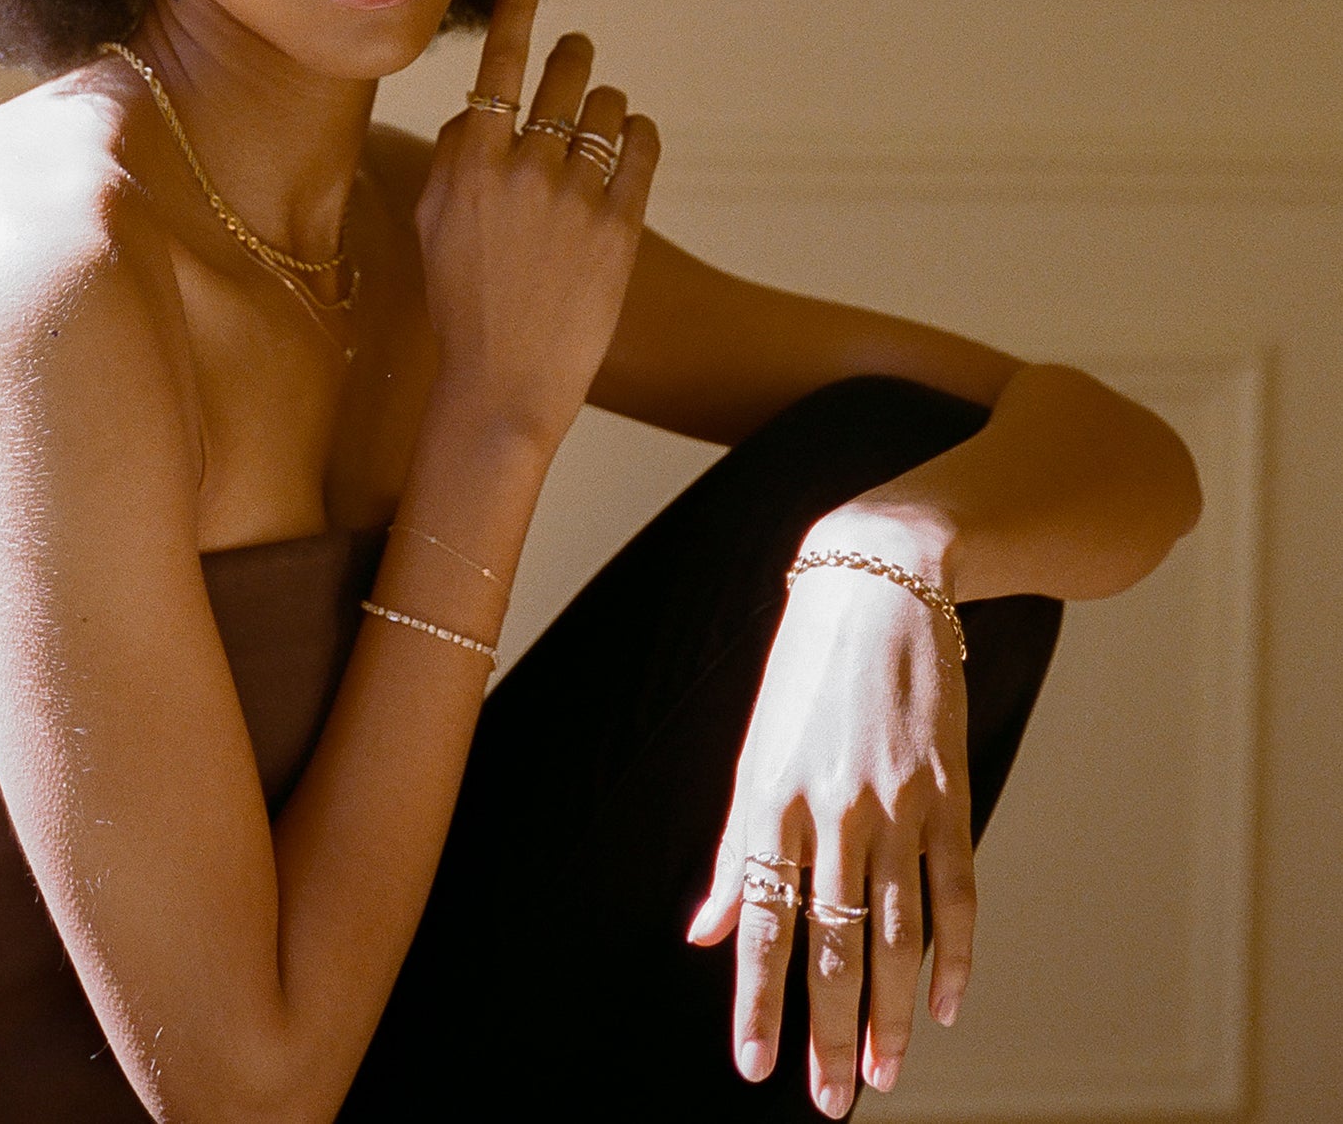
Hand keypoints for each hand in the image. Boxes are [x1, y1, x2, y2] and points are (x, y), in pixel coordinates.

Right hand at [413, 0, 659, 454]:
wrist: (503, 382)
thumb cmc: (461, 302)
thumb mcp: (433, 223)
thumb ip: (453, 158)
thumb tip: (479, 108)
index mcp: (469, 161)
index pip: (499, 63)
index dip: (520, 4)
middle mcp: (523, 167)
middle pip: (566, 73)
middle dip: (576, 57)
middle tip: (578, 58)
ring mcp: (575, 195)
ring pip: (610, 106)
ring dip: (606, 107)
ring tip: (595, 135)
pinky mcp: (621, 223)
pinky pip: (642, 146)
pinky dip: (637, 138)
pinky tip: (626, 151)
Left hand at [687, 556, 974, 1117]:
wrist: (878, 590)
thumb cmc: (802, 675)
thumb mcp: (752, 751)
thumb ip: (732, 847)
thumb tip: (704, 931)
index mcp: (772, 796)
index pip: (761, 920)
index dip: (756, 999)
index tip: (754, 1066)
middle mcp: (834, 808)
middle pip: (832, 943)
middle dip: (831, 1032)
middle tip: (832, 1102)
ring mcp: (899, 805)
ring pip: (897, 934)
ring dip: (893, 1014)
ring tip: (884, 1075)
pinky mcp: (952, 795)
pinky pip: (958, 894)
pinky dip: (955, 956)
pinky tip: (946, 1006)